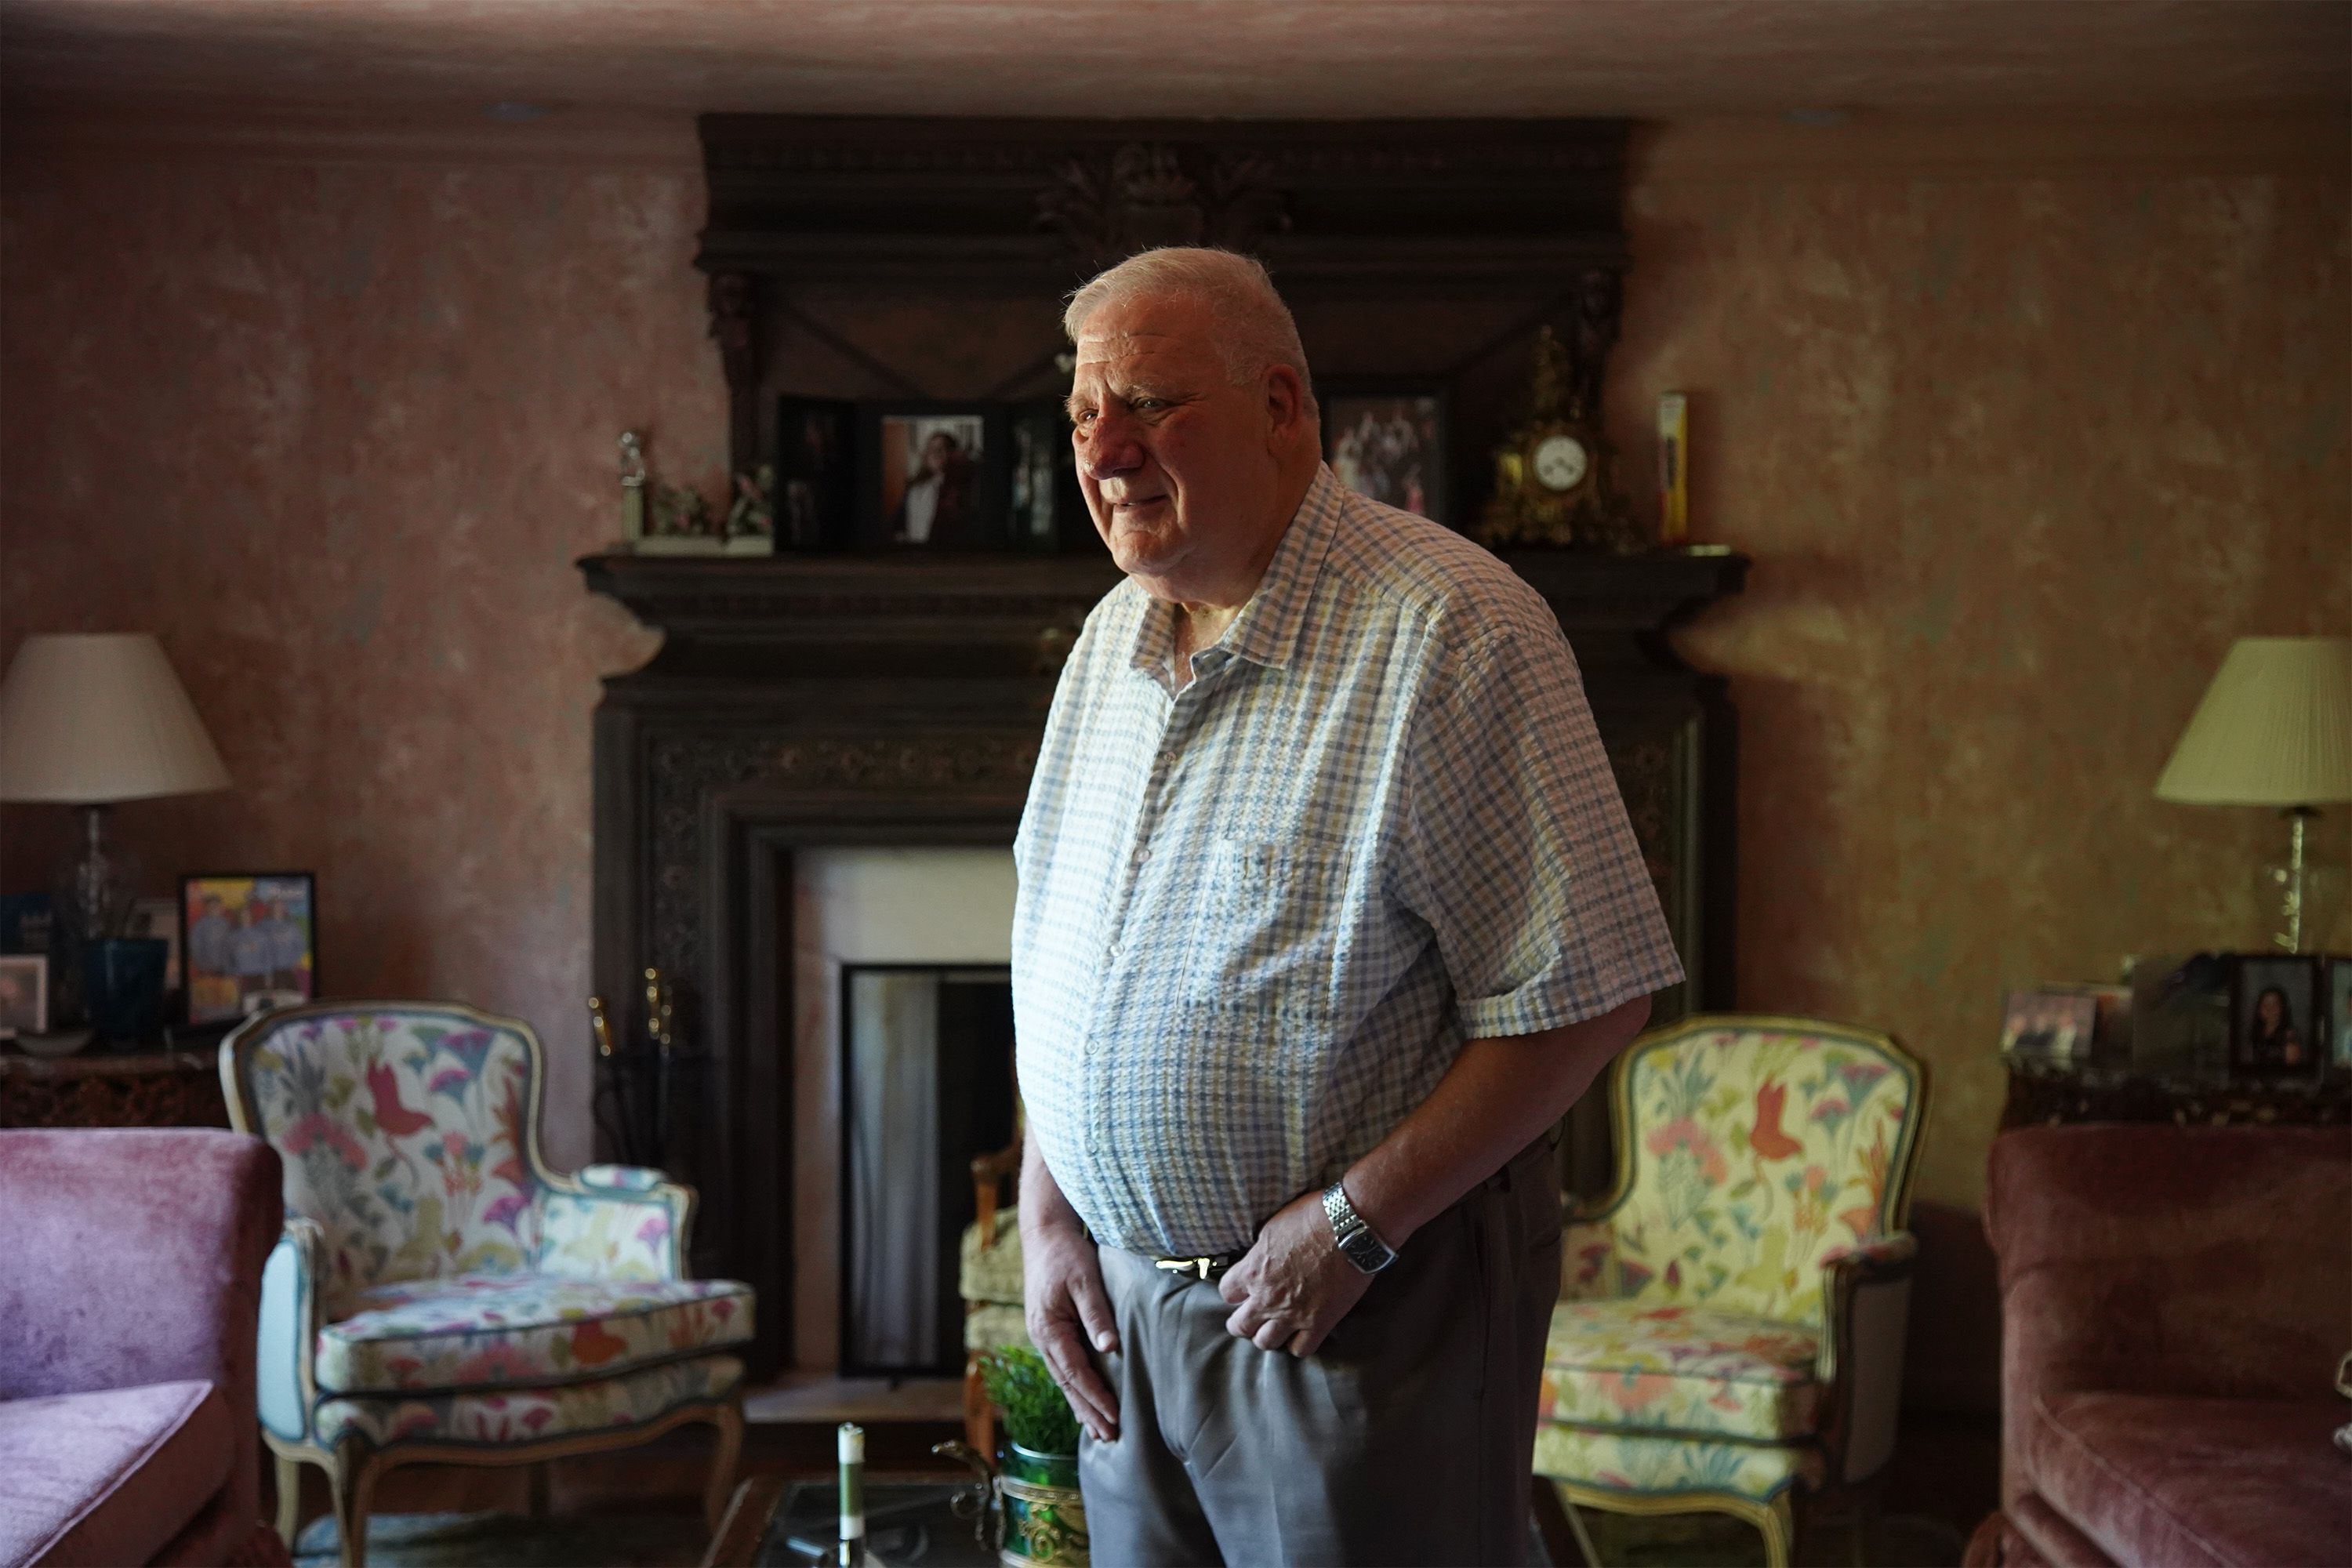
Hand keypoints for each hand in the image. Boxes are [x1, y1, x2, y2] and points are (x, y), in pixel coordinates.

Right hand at [1021, 1209, 1120, 1441]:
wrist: (1044, 1234)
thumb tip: (1110, 1349)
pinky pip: (1063, 1367)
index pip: (1076, 1373)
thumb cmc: (1066, 1254)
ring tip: (1098, 1431)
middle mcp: (1042, 1338)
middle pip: (1067, 1384)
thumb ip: (1097, 1315)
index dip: (1096, 1397)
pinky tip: (1083, 1401)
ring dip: (1081, 1405)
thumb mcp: (1085, 1280)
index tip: (1115, 1417)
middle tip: (1109, 1437)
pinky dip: (1074, 1388)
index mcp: (1049, 1329)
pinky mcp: (1049, 1330)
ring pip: (1064, 1379)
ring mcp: (1043, 1335)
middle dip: (1088, 1412)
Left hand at [1218, 1188, 1374, 1356]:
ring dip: (1267, 1336)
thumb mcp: (1273, 1227)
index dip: (1234, 1291)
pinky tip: (1300, 1334)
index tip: (1242, 1290)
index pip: (1227, 1293)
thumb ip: (1261, 1252)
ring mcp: (1292, 1314)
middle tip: (1252, 1316)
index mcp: (1253, 1270)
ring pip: (1266, 1343)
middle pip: (1239, 1326)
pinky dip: (1297, 1344)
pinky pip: (1300, 1349)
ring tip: (1275, 1328)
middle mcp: (1267, 1297)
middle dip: (1242, 1322)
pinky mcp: (1319, 1323)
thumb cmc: (1313, 1217)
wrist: (1351, 1228)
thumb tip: (1257, 1259)